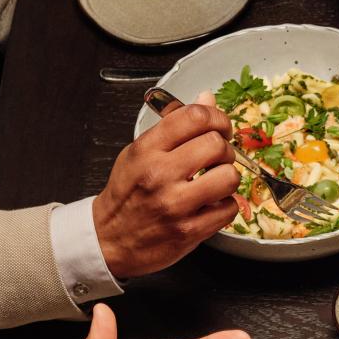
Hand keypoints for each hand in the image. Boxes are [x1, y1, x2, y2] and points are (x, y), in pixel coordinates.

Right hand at [93, 90, 238, 278]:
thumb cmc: (127, 194)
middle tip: (217, 157)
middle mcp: (160, 174)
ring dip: (228, 177)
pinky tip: (210, 204)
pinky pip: (229, 208)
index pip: (194, 117)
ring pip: (229, 176)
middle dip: (224, 148)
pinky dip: (225, 205)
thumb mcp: (140, 151)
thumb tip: (207, 99)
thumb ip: (174, 125)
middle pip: (216, 144)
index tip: (219, 126)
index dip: (217, 117)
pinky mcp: (189, 231)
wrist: (108, 238)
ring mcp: (175, 204)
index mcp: (147, 150)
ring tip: (215, 181)